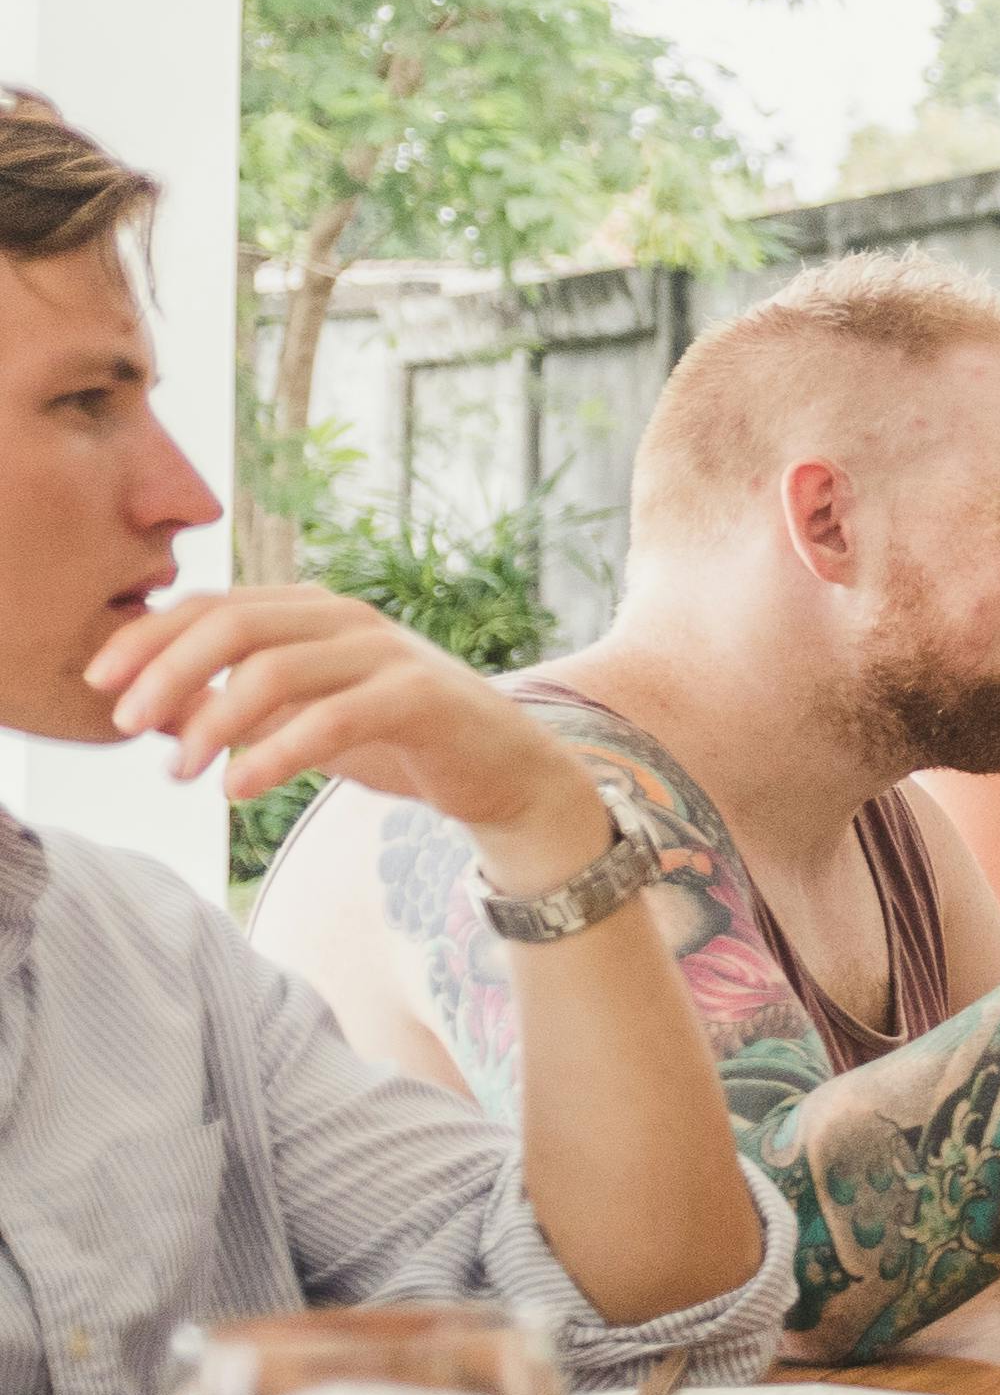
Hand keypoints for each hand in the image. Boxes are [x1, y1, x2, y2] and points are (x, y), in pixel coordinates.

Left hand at [85, 589, 598, 884]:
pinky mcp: (421, 695)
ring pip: (275, 668)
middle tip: (128, 725)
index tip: (99, 686)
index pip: (211, 606)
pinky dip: (276, 754)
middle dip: (168, 673)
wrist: (504, 770)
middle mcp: (347, 618)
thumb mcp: (299, 721)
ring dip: (214, 722)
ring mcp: (388, 652)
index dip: (147, 640)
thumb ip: (231, 708)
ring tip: (183, 772)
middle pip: (233, 625)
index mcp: (313, 612)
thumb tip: (145, 711)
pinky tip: (241, 789)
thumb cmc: (397, 740)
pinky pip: (333, 717)